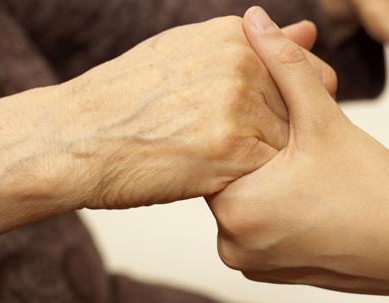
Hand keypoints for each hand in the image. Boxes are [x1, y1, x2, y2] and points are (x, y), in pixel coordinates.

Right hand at [57, 16, 336, 209]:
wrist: (78, 138)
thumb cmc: (132, 99)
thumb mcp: (192, 54)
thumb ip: (260, 47)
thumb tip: (309, 31)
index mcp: (237, 37)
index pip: (309, 73)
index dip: (298, 106)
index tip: (274, 122)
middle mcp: (244, 63)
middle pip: (303, 113)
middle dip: (283, 136)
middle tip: (242, 149)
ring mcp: (240, 105)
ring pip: (288, 145)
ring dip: (269, 162)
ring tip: (222, 163)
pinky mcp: (233, 150)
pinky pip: (271, 174)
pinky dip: (255, 185)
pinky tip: (220, 179)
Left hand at [207, 7, 388, 295]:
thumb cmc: (376, 190)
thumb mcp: (325, 121)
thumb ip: (286, 66)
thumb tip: (255, 19)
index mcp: (235, 211)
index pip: (220, 148)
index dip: (250, 122)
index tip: (279, 118)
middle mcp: (233, 247)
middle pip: (233, 174)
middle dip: (263, 149)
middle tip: (299, 143)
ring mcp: (253, 264)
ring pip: (248, 199)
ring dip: (270, 177)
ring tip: (309, 170)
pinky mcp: (271, 273)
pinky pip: (262, 226)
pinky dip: (279, 206)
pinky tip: (312, 195)